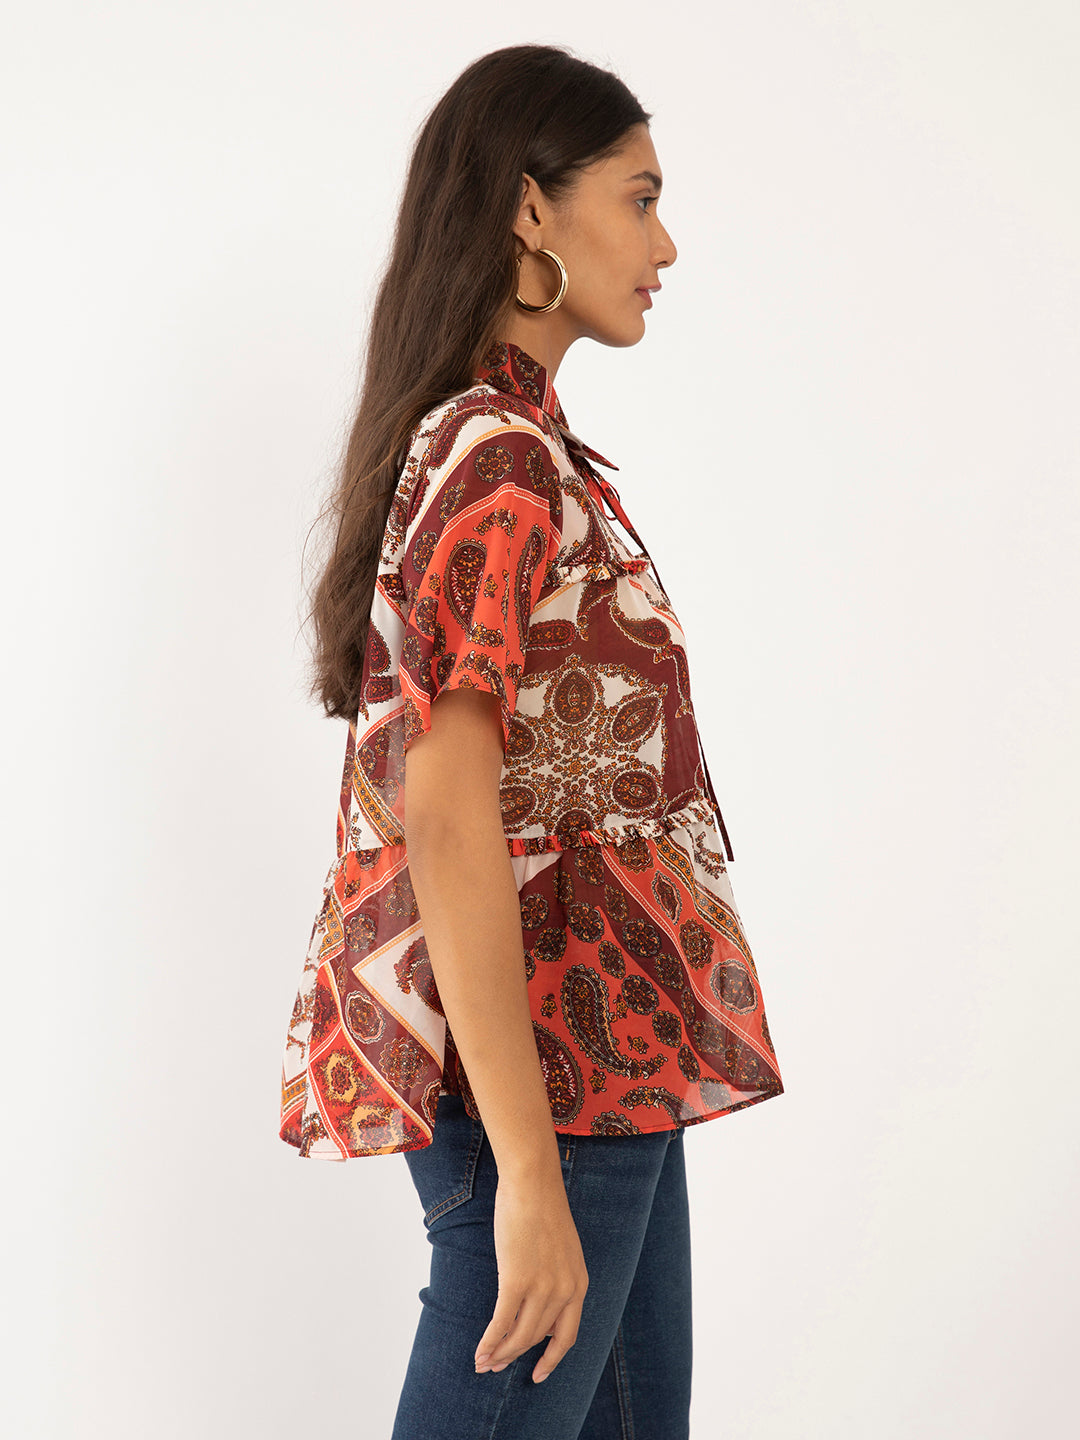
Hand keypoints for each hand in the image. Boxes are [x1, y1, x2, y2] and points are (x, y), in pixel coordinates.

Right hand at [473, 1170, 588, 1383]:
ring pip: (519, 1336)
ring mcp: (542, 1287)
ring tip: (483, 1363)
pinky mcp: (517, 1280)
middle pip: (537, 1338)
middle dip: (514, 1356)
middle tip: (495, 1367)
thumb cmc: (542, 1209)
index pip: (567, 1336)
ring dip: (499, 1354)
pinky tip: (479, 1352)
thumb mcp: (561, 1250)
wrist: (533, 1183)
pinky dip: (489, 1342)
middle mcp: (565, 1291)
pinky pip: (502, 1323)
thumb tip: (538, 1304)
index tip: (538, 1374)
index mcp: (579, 1284)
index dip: (551, 1359)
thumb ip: (557, 1278)